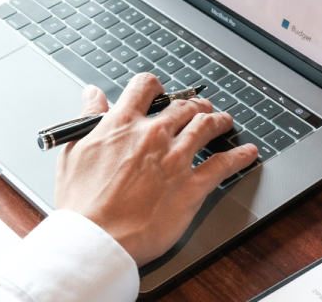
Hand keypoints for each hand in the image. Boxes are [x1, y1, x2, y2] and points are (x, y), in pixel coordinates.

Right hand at [54, 74, 257, 265]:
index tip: (159, 90)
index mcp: (121, 124)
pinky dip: (239, 156)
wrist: (96, 237)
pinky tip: (247, 153)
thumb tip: (92, 95)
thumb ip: (89, 118)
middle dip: (193, 104)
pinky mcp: (192, 187)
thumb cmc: (81, 201)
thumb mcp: (74, 150)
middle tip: (199, 107)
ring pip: (206, 127)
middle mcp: (152, 135)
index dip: (154, 85)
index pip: (144, 86)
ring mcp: (175, 159)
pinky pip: (224, 165)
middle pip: (183, 106)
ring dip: (218, 120)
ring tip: (224, 121)